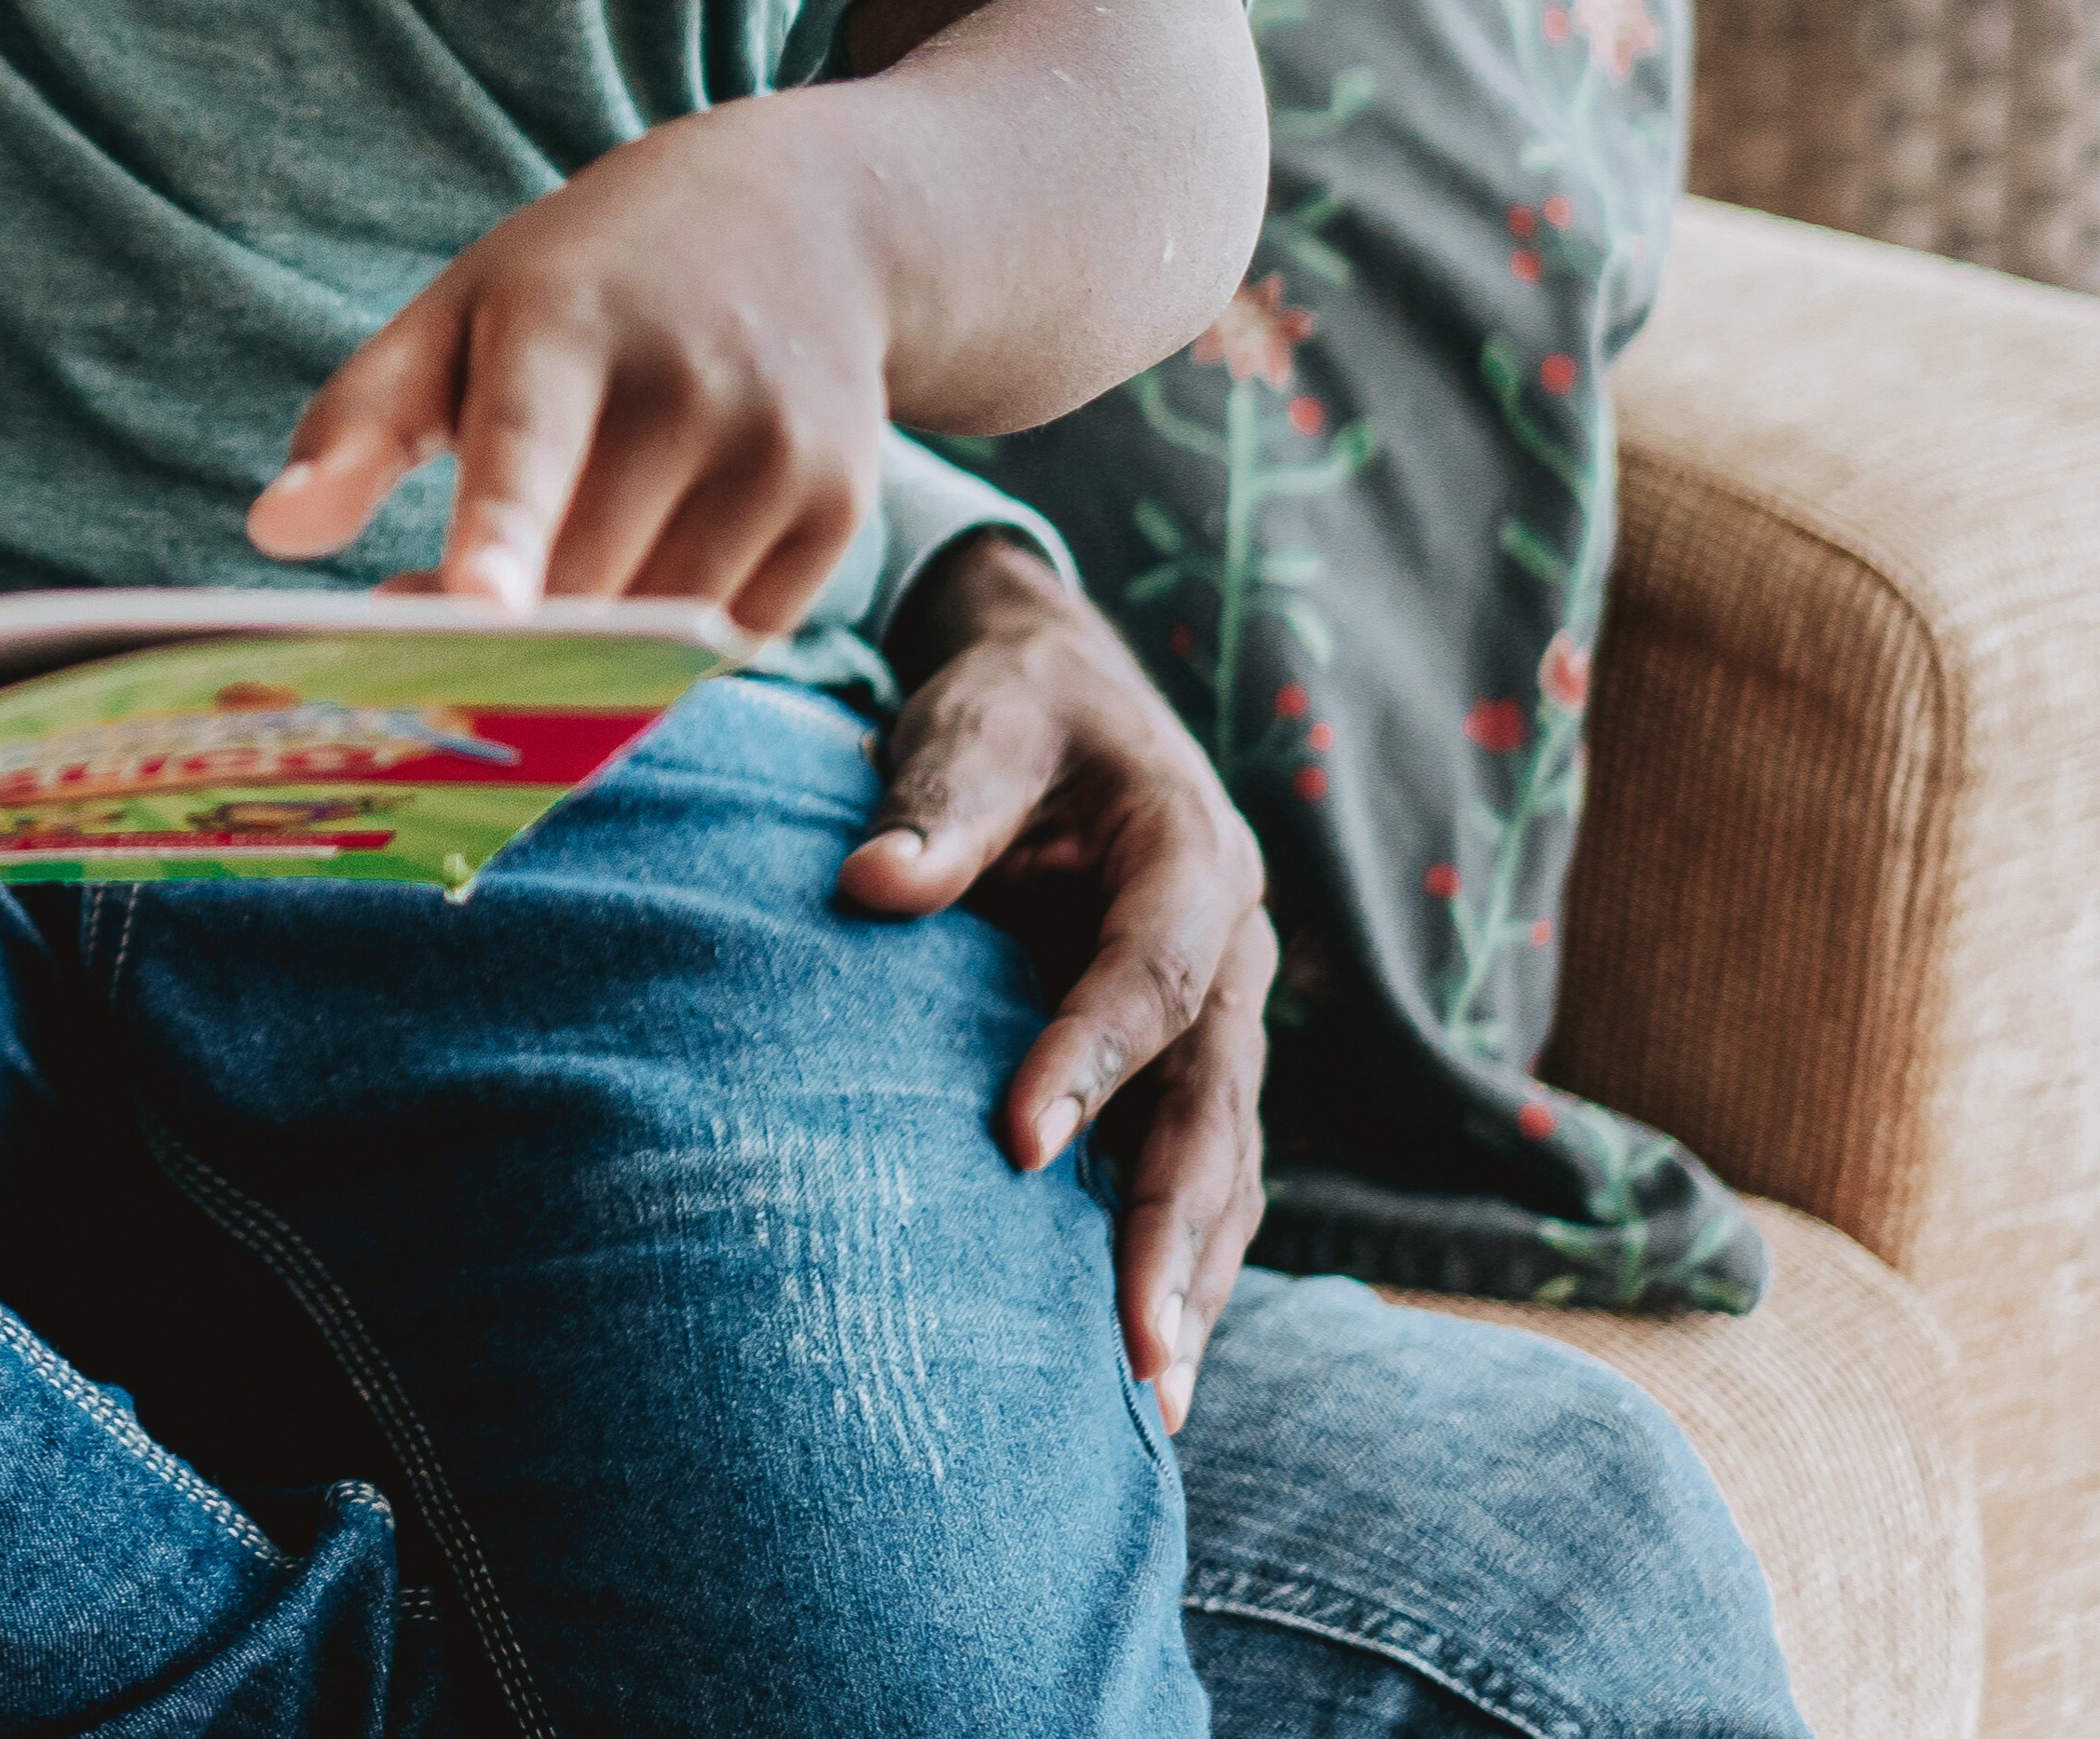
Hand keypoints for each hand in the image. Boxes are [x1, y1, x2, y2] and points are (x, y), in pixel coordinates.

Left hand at [248, 99, 891, 628]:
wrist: (808, 219)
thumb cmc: (590, 280)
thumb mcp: (461, 309)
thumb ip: (360, 419)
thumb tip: (273, 535)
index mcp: (566, 323)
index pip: (526, 444)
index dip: (501, 535)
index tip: (472, 610)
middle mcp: (689, 384)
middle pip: (582, 581)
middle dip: (500, 634)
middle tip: (423, 618)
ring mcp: (782, 448)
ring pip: (659, 628)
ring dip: (588, 643)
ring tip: (541, 571)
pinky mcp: (844, 504)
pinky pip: (739, 635)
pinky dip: (678, 636)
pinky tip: (652, 555)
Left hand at [845, 530, 1272, 1433]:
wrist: (1061, 699)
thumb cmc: (1011, 710)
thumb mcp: (979, 720)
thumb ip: (937, 800)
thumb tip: (869, 886)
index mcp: (1193, 856)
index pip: (1148, 975)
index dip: (1092, 1060)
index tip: (1016, 1145)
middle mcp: (1231, 952)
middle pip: (1216, 1105)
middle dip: (1177, 1230)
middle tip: (1137, 1349)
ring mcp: (1220, 1019)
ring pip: (1226, 1165)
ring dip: (1194, 1279)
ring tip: (1156, 1400)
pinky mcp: (1186, 1065)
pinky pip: (1202, 1177)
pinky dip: (1182, 1264)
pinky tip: (1146, 1365)